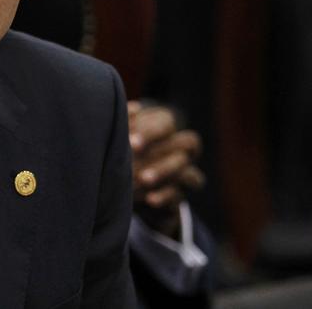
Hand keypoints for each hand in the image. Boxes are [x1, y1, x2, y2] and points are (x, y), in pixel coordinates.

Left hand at [128, 101, 204, 237]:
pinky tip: (150, 199)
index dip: (151, 131)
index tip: (131, 141)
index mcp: (166, 126)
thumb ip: (124, 121)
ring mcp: (184, 171)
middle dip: (161, 145)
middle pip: (187, 142)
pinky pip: (179, 195)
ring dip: (164, 171)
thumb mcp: (122, 131)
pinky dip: (165, 196)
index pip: (167, 123)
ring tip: (143, 178)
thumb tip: (130, 111)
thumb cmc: (122, 142)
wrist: (126, 175)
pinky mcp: (179, 193)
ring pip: (189, 169)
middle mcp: (181, 147)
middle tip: (135, 152)